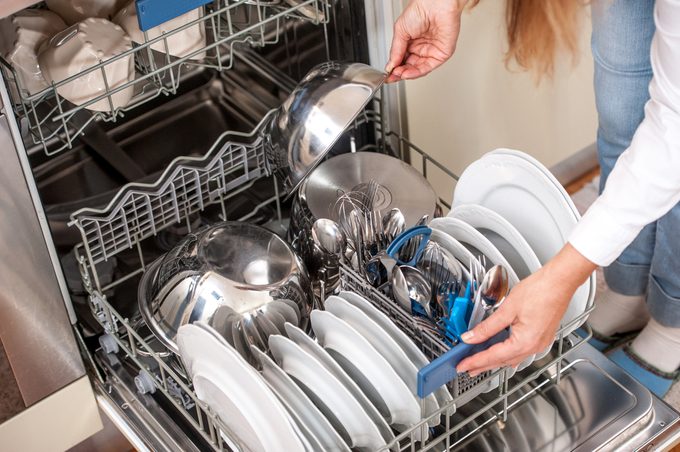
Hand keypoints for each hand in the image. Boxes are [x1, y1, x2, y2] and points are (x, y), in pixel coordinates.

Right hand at [385, 0, 467, 81]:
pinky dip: (416, 72)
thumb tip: (390, 65)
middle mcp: (422, 47)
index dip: (395, 68)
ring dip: (407, 74)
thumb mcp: (400, 31)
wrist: (435, 4)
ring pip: (418, 69)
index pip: (402, 60)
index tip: (387, 74)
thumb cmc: (421, 9)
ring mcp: (432, 51)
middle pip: (410, 67)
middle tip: (392, 75)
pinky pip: (428, 67)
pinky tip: (407, 73)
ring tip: (398, 74)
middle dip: (400, 73)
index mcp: (412, 42)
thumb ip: (395, 51)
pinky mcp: (441, 54)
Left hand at [456, 244, 596, 375]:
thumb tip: (471, 336)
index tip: (463, 365)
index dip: (475, 362)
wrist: (560, 281)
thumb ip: (487, 326)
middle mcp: (534, 347)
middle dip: (483, 365)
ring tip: (479, 362)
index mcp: (525, 342)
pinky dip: (506, 353)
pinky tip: (501, 353)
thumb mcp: (507, 309)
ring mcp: (539, 343)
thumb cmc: (540, 291)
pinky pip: (520, 351)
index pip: (493, 356)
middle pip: (502, 361)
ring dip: (494, 360)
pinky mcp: (541, 336)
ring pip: (511, 357)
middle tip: (466, 368)